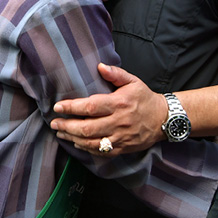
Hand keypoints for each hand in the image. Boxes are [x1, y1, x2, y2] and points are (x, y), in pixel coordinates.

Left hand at [50, 63, 166, 154]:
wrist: (164, 119)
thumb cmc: (145, 98)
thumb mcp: (133, 81)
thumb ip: (115, 74)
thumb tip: (99, 66)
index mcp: (119, 103)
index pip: (90, 106)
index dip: (72, 107)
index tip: (58, 107)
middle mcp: (118, 122)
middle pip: (87, 128)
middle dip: (67, 126)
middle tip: (54, 122)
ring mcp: (120, 137)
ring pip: (91, 142)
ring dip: (72, 138)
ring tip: (60, 132)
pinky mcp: (122, 148)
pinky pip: (100, 151)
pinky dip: (86, 148)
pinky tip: (76, 142)